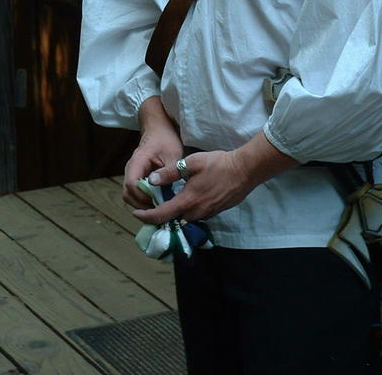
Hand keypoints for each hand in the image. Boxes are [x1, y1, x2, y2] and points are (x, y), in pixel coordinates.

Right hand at [122, 96, 182, 208]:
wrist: (159, 130)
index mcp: (138, 162)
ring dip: (141, 203)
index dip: (142, 196)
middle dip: (141, 204)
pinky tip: (157, 200)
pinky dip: (142, 199)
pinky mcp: (135, 177)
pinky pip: (134, 192)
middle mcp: (130, 169)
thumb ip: (170, 173)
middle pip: (127, 193)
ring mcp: (131, 173)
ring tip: (158, 205)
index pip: (132, 184)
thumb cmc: (166, 140)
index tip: (157, 201)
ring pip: (129, 195)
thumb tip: (166, 192)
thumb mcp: (173, 154)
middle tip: (159, 209)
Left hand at [132, 149, 250, 223]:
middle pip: (173, 219)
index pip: (161, 215)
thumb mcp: (192, 163)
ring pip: (185, 217)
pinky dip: (189, 209)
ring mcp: (208, 214)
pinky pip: (197, 214)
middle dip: (161, 214)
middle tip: (152, 204)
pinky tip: (189, 197)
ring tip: (169, 200)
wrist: (245, 170)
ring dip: (176, 211)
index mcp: (188, 201)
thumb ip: (171, 172)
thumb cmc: (219, 164)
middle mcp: (196, 212)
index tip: (135, 214)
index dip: (146, 216)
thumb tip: (152, 180)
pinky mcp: (216, 212)